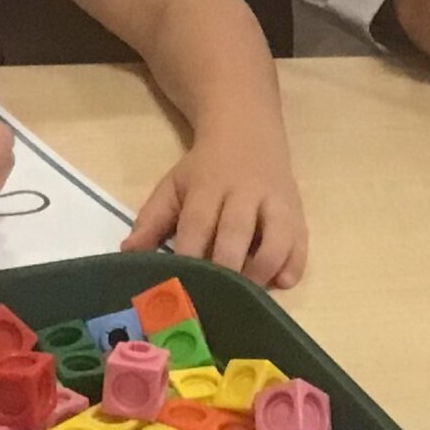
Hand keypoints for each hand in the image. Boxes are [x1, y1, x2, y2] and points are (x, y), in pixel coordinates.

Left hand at [121, 136, 307, 288]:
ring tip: (246, 294)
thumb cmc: (205, 169)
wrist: (248, 129)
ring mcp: (277, 202)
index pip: (198, 223)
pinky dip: (293, 266)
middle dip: (226, 269)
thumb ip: (152, 220)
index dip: (190, 256)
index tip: (180, 285)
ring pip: (277, 239)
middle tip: (214, 299)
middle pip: (237, 233)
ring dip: (262, 271)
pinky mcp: (298, 212)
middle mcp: (246, 192)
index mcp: (209, 186)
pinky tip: (279, 282)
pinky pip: (302, 243)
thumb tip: (127, 255)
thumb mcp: (174, 185)